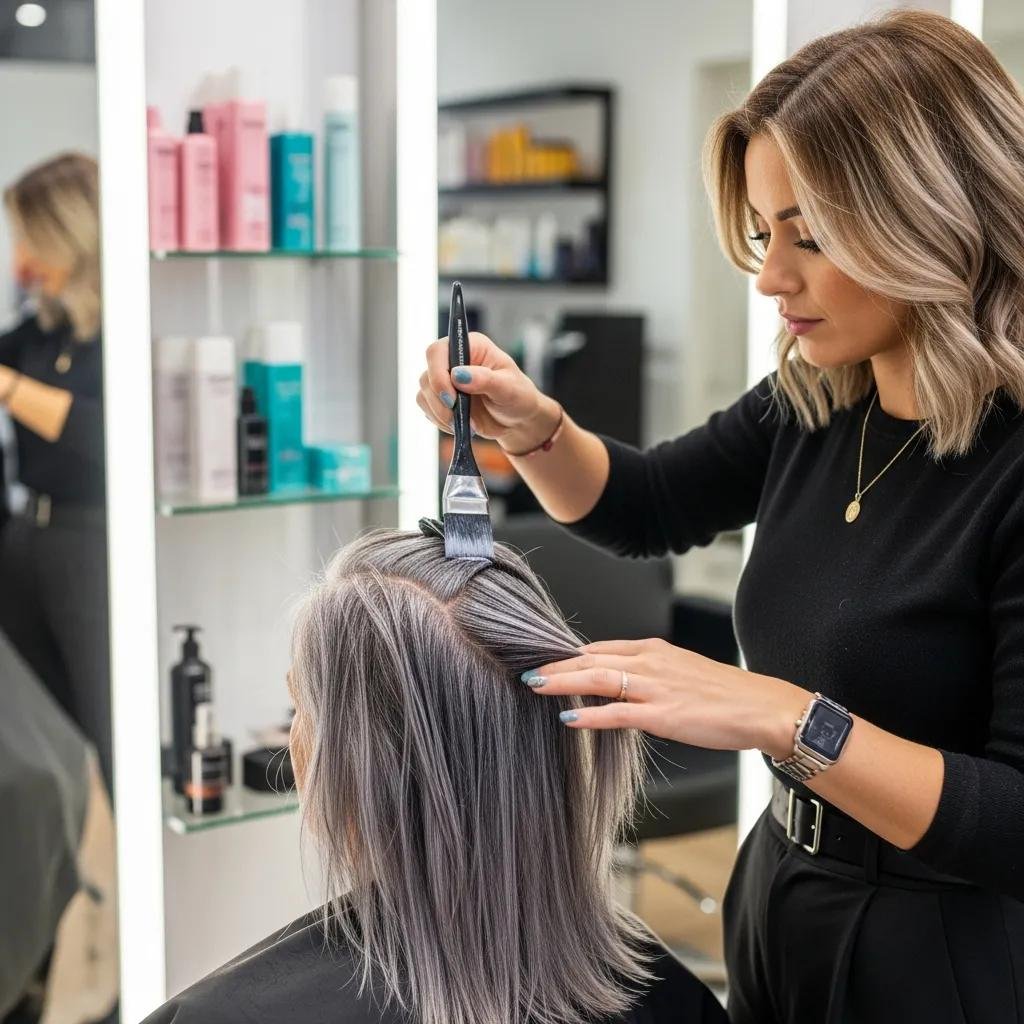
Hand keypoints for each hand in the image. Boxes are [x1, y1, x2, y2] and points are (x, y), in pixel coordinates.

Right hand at [418, 331, 557, 450]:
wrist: (517, 420)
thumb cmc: (518, 397)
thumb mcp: (509, 388)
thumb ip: (485, 380)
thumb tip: (458, 375)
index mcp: (470, 347)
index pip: (438, 351)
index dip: (438, 374)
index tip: (451, 398)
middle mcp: (453, 360)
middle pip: (427, 375)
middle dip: (440, 401)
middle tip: (457, 418)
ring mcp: (444, 380)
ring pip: (424, 394)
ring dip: (440, 414)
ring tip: (467, 424)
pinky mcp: (440, 399)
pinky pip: (427, 409)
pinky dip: (440, 421)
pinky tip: (459, 426)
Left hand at [521, 638, 811, 758]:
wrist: (763, 708)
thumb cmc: (727, 695)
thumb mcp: (683, 672)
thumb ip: (652, 673)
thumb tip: (622, 683)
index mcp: (656, 650)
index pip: (602, 647)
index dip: (571, 655)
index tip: (548, 661)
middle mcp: (652, 662)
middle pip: (591, 658)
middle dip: (557, 665)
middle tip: (529, 671)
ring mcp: (655, 687)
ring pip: (597, 678)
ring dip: (562, 682)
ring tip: (536, 686)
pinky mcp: (662, 714)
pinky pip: (617, 713)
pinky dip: (589, 714)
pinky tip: (568, 718)